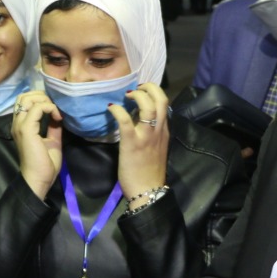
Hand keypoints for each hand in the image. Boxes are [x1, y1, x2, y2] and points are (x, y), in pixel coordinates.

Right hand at [11, 89, 62, 198]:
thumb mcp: (52, 140)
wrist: (39, 179)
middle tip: (54, 108)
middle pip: (24, 96)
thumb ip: (52, 127)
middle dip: (42, 96)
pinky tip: (57, 117)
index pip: (25, 102)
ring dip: (45, 101)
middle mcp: (18, 123)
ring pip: (28, 98)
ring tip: (55, 112)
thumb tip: (57, 115)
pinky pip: (37, 108)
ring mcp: (20, 125)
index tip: (55, 112)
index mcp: (22, 126)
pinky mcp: (26, 129)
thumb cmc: (44, 165)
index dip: (41, 100)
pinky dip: (50, 108)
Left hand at [110, 83, 168, 201]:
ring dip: (137, 95)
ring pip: (148, 106)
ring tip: (126, 95)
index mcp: (164, 131)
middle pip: (161, 99)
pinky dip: (118, 111)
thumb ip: (151, 132)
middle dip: (149, 87)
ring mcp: (146, 136)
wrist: (148, 190)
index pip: (165, 103)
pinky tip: (111, 108)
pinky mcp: (132, 143)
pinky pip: (126, 121)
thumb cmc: (149, 171)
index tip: (143, 91)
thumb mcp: (156, 147)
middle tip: (136, 88)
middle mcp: (158, 130)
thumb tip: (138, 118)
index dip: (154, 92)